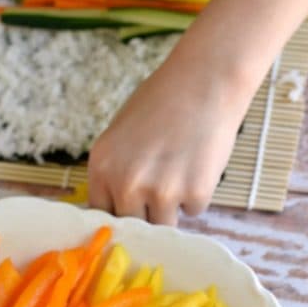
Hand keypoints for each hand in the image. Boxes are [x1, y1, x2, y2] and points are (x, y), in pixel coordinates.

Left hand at [87, 31, 254, 224]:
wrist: (205, 82)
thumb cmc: (163, 101)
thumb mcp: (120, 134)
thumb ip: (114, 170)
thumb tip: (117, 206)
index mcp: (102, 167)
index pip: (103, 212)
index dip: (120, 210)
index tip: (132, 209)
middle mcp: (126, 184)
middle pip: (132, 224)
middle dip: (146, 212)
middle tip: (162, 186)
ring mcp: (161, 192)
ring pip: (163, 224)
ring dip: (173, 207)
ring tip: (181, 171)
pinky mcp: (195, 194)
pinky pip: (193, 211)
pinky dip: (198, 195)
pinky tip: (199, 164)